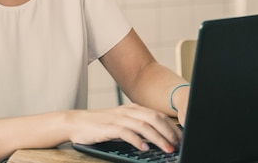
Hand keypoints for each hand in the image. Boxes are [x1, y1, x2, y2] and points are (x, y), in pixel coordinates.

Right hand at [67, 104, 182, 152]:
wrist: (77, 123)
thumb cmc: (101, 125)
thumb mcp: (123, 124)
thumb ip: (138, 128)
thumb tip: (158, 139)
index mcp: (133, 109)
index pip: (157, 115)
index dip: (171, 127)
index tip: (181, 139)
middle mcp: (128, 111)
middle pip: (154, 118)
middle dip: (168, 132)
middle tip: (177, 145)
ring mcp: (118, 118)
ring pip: (143, 125)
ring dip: (157, 138)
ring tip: (166, 149)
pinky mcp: (108, 127)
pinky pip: (126, 132)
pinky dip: (137, 140)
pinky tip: (144, 148)